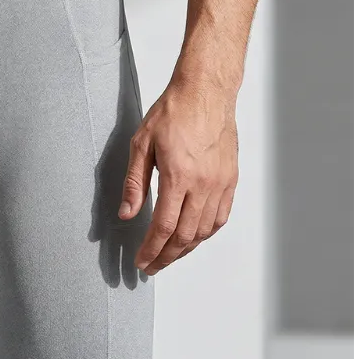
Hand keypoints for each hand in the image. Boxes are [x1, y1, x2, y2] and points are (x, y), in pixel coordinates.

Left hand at [118, 74, 238, 275]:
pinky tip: (193, 238)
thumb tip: (127, 214)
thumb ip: (134, 183)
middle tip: (151, 267)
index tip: (141, 262)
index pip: (164, 226)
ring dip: (186, 249)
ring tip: (169, 256)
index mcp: (178, 176)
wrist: (206, 92)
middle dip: (166, 256)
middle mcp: (204, 184)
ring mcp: (221, 183)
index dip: (151, 249)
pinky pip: (221, 217)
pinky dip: (206, 233)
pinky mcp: (231, 179)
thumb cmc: (172, 112)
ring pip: (205, 230)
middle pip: (185, 236)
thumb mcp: (141, 144)